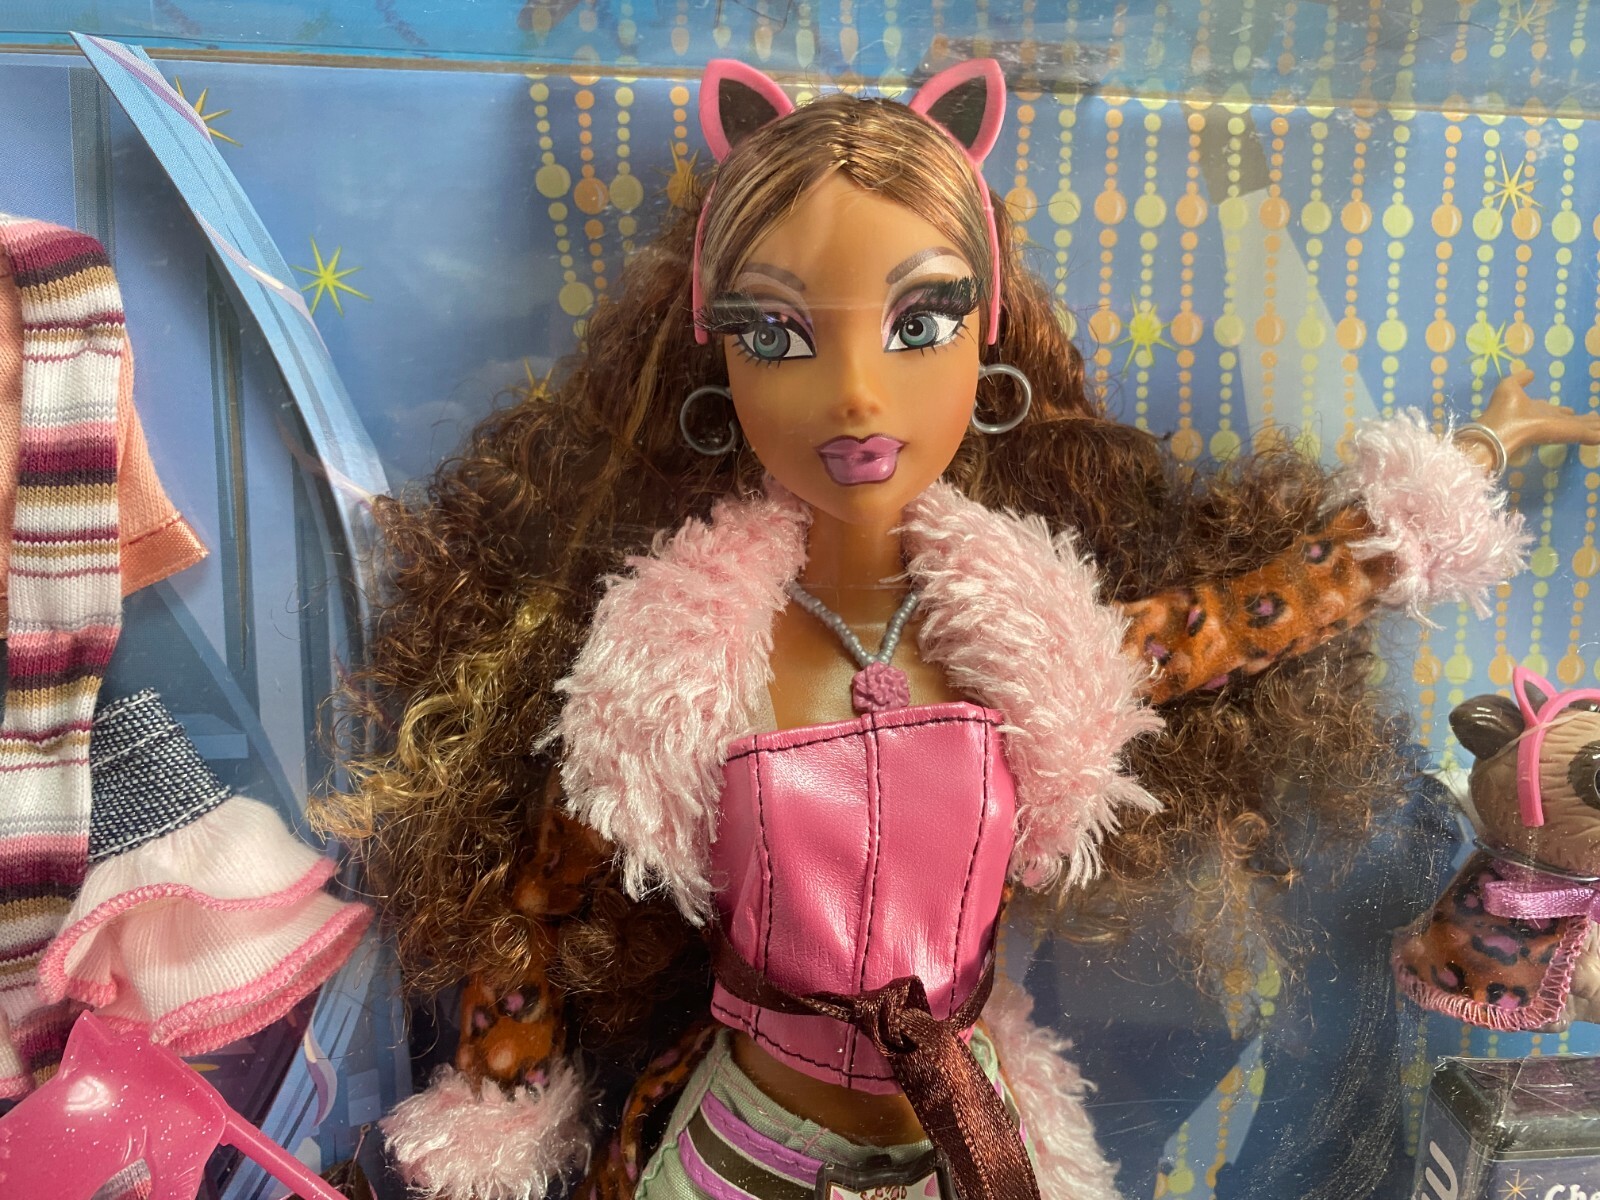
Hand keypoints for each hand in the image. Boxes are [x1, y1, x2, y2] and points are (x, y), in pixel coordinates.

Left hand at [1474, 368, 1599, 463]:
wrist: (1503, 428)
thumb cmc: (1504, 408)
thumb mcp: (1510, 386)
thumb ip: (1521, 379)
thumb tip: (1531, 372)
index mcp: (1538, 411)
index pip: (1555, 412)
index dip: (1563, 411)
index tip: (1571, 410)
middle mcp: (1552, 421)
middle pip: (1573, 421)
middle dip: (1585, 420)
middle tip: (1596, 419)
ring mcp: (1563, 428)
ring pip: (1584, 427)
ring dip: (1595, 425)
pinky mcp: (1571, 433)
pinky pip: (1590, 434)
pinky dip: (1598, 434)